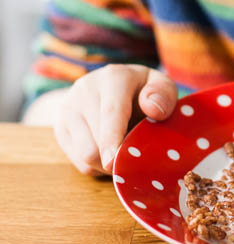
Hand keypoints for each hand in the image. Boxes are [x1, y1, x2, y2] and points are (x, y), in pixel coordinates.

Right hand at [54, 64, 176, 175]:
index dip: (112, 139)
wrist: (111, 87)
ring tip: (124, 154)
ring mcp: (68, 108)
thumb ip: (164, 95)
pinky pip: (78, 161)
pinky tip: (110, 152)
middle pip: (96, 140)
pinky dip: (98, 166)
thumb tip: (154, 110)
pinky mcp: (60, 128)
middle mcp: (85, 89)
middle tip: (137, 160)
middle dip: (118, 158)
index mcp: (114, 77)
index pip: (111, 112)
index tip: (114, 161)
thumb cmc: (144, 91)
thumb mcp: (162, 86)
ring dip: (108, 165)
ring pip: (85, 153)